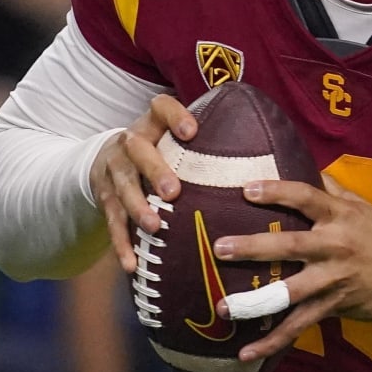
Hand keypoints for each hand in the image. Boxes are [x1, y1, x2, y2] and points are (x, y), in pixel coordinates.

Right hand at [88, 94, 196, 270]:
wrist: (103, 161)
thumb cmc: (157, 151)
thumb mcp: (171, 138)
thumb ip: (206, 142)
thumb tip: (269, 152)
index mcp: (151, 125)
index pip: (160, 108)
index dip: (174, 116)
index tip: (192, 131)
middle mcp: (129, 143)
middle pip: (138, 150)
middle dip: (155, 170)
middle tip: (173, 192)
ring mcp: (113, 170)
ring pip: (123, 187)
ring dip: (138, 208)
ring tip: (154, 227)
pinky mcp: (104, 198)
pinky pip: (111, 222)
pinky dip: (121, 244)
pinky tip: (131, 263)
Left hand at [214, 180, 371, 365]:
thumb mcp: (364, 208)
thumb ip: (333, 190)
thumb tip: (306, 167)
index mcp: (340, 216)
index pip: (306, 198)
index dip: (276, 192)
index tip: (246, 190)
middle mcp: (335, 246)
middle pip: (290, 246)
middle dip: (253, 247)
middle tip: (220, 247)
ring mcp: (333, 279)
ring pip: (290, 292)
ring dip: (255, 301)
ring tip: (224, 306)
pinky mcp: (333, 306)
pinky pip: (299, 326)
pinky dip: (272, 341)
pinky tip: (246, 352)